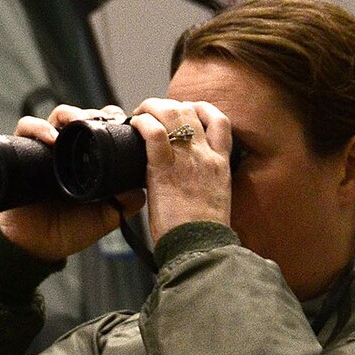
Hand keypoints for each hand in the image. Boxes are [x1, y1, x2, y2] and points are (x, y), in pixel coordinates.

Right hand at [0, 105, 146, 261]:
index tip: (122, 121)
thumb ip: (124, 205)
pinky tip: (51, 138)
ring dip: (68, 114)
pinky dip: (37, 128)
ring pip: (55, 118)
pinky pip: (25, 130)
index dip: (110, 119)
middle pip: (79, 117)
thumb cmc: (70, 231)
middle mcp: (66, 152)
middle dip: (92, 113)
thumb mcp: (105, 217)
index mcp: (87, 161)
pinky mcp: (21, 154)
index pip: (99, 128)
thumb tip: (141, 190)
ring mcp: (44, 151)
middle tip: (103, 119)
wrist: (39, 247)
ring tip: (77, 121)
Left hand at [131, 97, 232, 241]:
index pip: (220, 120)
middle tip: (151, 114)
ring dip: (151, 107)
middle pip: (191, 110)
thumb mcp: (215, 202)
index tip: (184, 112)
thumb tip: (186, 181)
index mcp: (221, 164)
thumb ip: (204, 184)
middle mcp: (207, 155)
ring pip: (172, 113)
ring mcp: (188, 159)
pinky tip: (134, 124)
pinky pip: (154, 132)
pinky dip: (142, 122)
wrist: (201, 248)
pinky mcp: (165, 169)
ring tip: (139, 115)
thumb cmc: (203, 234)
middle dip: (168, 105)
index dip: (200, 109)